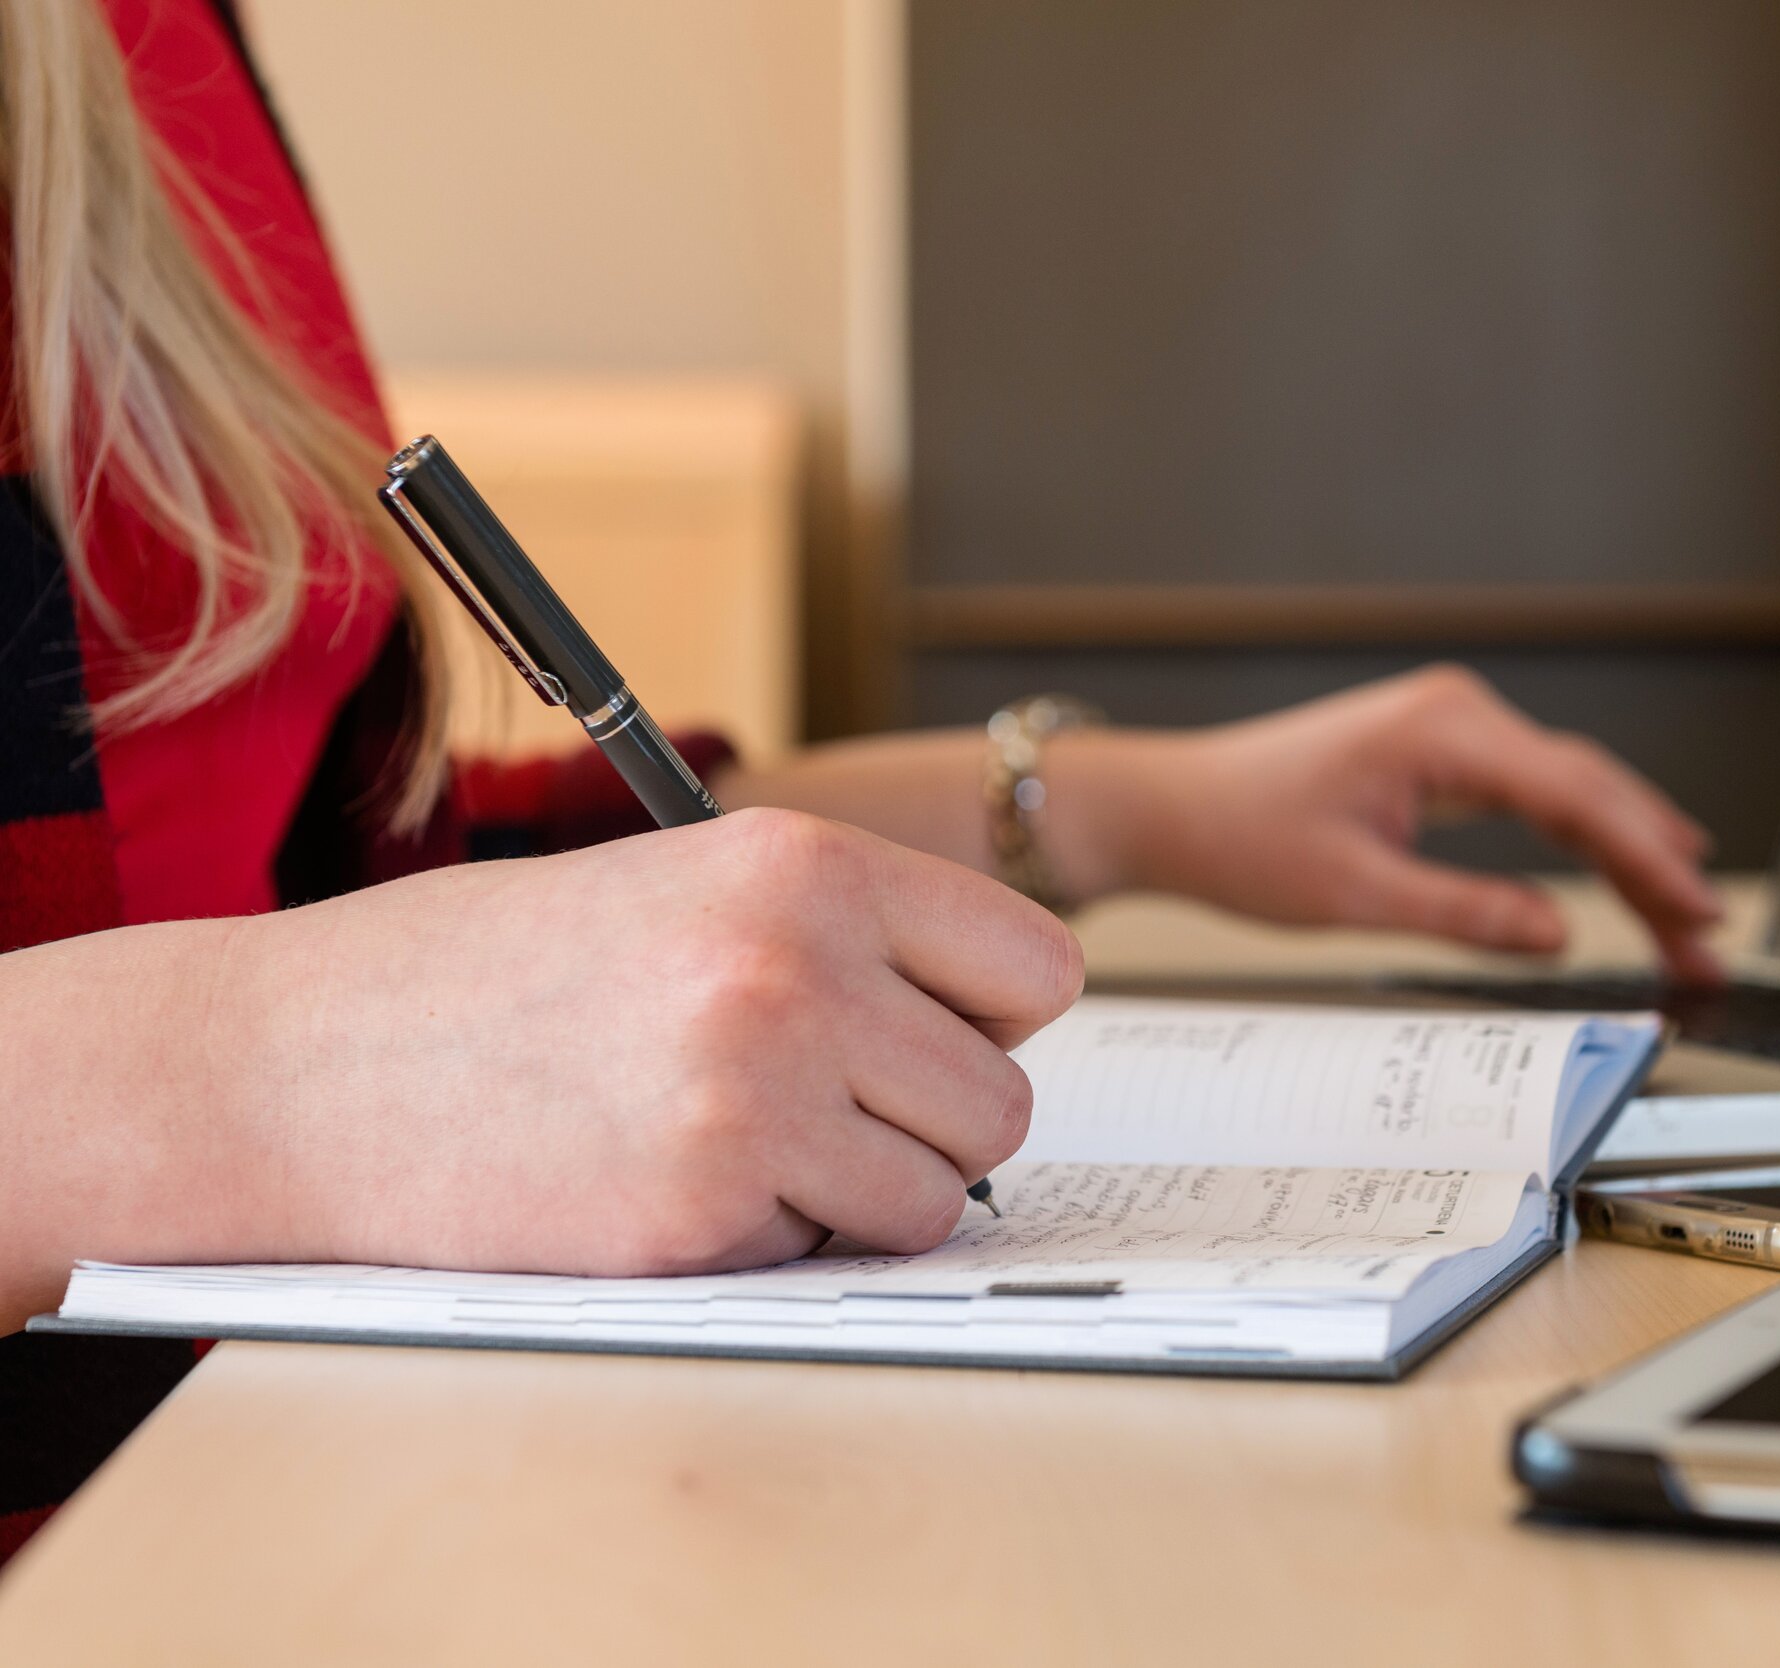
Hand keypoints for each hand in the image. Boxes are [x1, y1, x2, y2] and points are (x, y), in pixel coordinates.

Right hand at [233, 810, 1081, 1271]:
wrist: (294, 1065)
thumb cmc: (485, 974)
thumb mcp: (682, 884)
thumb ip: (840, 934)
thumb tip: (992, 1024)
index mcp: (803, 864)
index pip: (1036, 966)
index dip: (990, 1018)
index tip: (924, 1035)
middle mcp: (795, 969)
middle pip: (1001, 1101)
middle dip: (929, 1124)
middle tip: (824, 1112)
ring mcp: (750, 1097)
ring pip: (936, 1198)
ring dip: (862, 1195)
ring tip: (742, 1147)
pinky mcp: (695, 1216)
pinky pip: (824, 1256)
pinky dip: (767, 1242)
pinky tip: (662, 1185)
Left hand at [1053, 665, 1723, 977]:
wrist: (1174, 806)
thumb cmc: (1241, 837)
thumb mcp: (1355, 895)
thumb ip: (1466, 914)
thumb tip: (1558, 935)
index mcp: (1443, 731)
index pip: (1576, 796)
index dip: (1646, 859)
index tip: (1694, 909)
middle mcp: (1459, 713)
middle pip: (1591, 790)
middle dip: (1655, 867)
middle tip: (1707, 940)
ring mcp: (1455, 726)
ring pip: (1574, 789)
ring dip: (1630, 853)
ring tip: (1688, 921)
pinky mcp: (1445, 751)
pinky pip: (1540, 790)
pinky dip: (1588, 834)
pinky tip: (1635, 865)